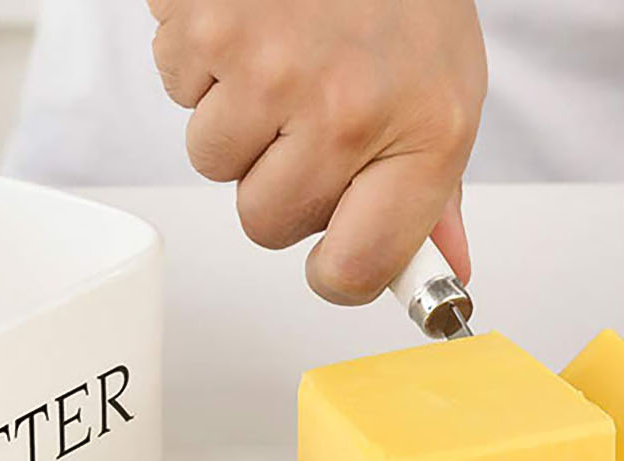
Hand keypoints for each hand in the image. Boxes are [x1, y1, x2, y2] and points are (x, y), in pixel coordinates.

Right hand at [148, 0, 483, 302]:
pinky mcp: (207, 26)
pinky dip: (200, 60)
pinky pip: (178, 88)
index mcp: (423, 137)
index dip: (336, 271)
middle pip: (266, 223)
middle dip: (275, 182)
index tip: (334, 259)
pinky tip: (246, 23)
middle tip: (304, 120)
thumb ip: (436, 193)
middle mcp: (347, 110)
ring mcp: (271, 69)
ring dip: (234, 120)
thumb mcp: (445, 92)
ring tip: (277, 59)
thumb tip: (444, 272)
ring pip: (213, 160)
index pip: (358, 267)